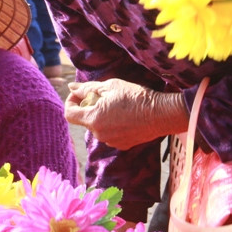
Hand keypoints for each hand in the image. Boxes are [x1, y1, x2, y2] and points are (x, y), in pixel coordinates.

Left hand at [65, 78, 187, 149]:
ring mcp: (111, 142)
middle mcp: (99, 134)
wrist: (162, 114)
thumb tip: (72, 87)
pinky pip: (109, 133)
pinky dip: (112, 124)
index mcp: (94, 119)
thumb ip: (88, 88)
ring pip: (98, 126)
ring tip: (119, 104)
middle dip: (89, 106)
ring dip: (101, 115)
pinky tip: (127, 115)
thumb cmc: (136, 97)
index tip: (80, 94)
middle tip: (105, 95)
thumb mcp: (110, 86)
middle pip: (84, 119)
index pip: (69, 114)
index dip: (71, 101)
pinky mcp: (122, 145)